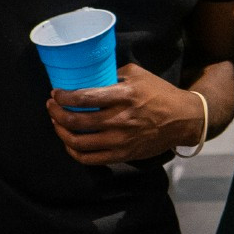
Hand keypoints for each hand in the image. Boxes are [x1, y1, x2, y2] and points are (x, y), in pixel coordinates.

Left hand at [46, 63, 202, 165]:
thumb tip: (92, 76)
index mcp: (124, 96)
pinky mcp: (122, 155)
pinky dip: (74, 151)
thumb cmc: (160, 93)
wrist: (182, 119)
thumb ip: (114, 74)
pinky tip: (70, 141)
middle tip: (52, 106)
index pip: (84, 98)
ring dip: (61, 131)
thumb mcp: (139, 74)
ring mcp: (120, 140)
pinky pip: (89, 159)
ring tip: (57, 122)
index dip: (64, 96)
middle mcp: (120, 119)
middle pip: (76, 121)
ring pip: (78, 142)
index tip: (56, 93)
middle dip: (56, 113)